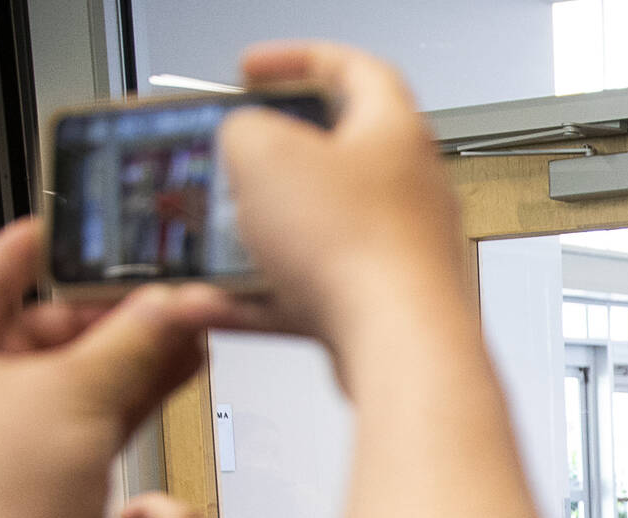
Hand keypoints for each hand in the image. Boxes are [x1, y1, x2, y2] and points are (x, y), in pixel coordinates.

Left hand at [0, 219, 237, 517]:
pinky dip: (144, 387)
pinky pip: (106, 409)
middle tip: (163, 284)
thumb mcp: (69, 390)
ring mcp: (20, 431)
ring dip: (138, 347)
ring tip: (188, 317)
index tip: (76, 227)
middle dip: (111, 309)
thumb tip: (170, 304)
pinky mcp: (61, 465)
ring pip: (86, 370)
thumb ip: (130, 339)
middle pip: (48, 327)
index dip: (36, 250)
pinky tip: (184, 361)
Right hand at [219, 42, 467, 364]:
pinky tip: (221, 304)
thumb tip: (243, 140)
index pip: (354, 69)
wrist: (401, 349)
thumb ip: (243, 129)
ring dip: (260, 238)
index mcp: (396, 132)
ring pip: (317, 235)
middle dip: (271, 164)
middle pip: (333, 160)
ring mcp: (400, 255)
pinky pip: (311, 295)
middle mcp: (410, 192)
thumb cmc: (360, 251)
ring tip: (218, 242)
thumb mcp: (263, 153)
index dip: (299, 59)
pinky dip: (264, 299)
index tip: (255, 70)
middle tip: (232, 164)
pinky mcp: (384, 310)